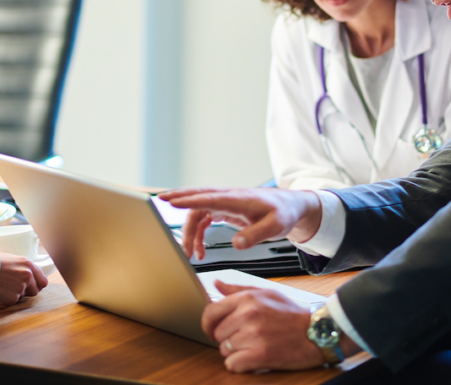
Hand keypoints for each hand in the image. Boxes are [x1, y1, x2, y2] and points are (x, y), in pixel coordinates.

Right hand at [0, 253, 47, 305]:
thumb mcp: (11, 259)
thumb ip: (22, 268)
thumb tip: (28, 275)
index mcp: (28, 265)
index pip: (43, 281)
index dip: (36, 284)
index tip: (31, 286)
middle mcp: (27, 276)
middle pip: (35, 291)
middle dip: (27, 291)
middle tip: (14, 287)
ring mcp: (20, 288)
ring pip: (22, 297)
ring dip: (15, 294)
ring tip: (2, 285)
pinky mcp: (12, 299)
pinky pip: (12, 301)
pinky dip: (6, 298)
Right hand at [158, 187, 321, 259]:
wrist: (292, 207)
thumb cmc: (284, 214)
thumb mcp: (275, 227)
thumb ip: (255, 235)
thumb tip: (236, 244)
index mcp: (238, 199)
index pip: (209, 197)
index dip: (189, 200)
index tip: (170, 201)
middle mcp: (229, 198)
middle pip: (198, 196)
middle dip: (178, 198)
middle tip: (158, 201)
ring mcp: (226, 202)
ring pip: (199, 211)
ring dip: (190, 231)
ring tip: (189, 254)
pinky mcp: (226, 209)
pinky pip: (204, 218)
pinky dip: (198, 233)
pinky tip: (200, 251)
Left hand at [204, 281, 321, 371]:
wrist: (317, 331)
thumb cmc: (292, 313)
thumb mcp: (266, 293)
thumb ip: (238, 289)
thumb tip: (215, 284)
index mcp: (247, 298)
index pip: (210, 312)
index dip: (208, 324)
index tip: (214, 330)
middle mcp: (247, 315)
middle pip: (216, 333)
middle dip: (226, 338)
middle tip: (243, 338)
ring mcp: (253, 335)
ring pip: (224, 350)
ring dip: (235, 352)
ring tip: (253, 346)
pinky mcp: (260, 355)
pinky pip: (232, 364)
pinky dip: (240, 365)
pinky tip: (252, 359)